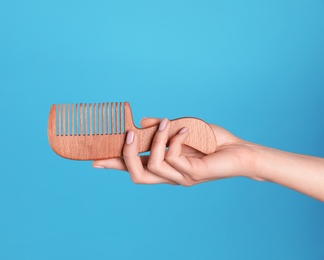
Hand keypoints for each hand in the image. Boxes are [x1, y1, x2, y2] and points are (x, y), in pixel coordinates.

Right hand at [92, 118, 259, 184]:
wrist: (239, 151)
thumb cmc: (212, 141)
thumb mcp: (181, 129)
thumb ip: (161, 129)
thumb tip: (143, 122)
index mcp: (164, 165)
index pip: (134, 167)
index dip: (115, 164)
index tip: (94, 160)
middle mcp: (169, 175)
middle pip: (136, 176)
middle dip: (125, 157)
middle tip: (127, 136)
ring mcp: (180, 178)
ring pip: (153, 166)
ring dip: (155, 141)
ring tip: (164, 123)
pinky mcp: (192, 175)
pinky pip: (174, 157)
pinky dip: (176, 139)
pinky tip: (188, 130)